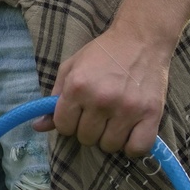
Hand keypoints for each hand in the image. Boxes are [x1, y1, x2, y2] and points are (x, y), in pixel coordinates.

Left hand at [34, 23, 172, 157]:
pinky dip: (132, 146)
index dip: (69, 122)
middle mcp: (100, 99)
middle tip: (98, 113)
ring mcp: (127, 109)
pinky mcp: (151, 115)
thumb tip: (37, 126)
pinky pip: (137, 149)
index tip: (78, 113)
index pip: (63, 127)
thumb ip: (54, 98)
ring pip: (109, 146)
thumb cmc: (103, 53)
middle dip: (89, 128)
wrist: (140, 39)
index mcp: (77, 86)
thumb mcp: (71, 67)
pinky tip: (130, 133)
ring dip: (110, 137)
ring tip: (115, 120)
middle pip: (86, 138)